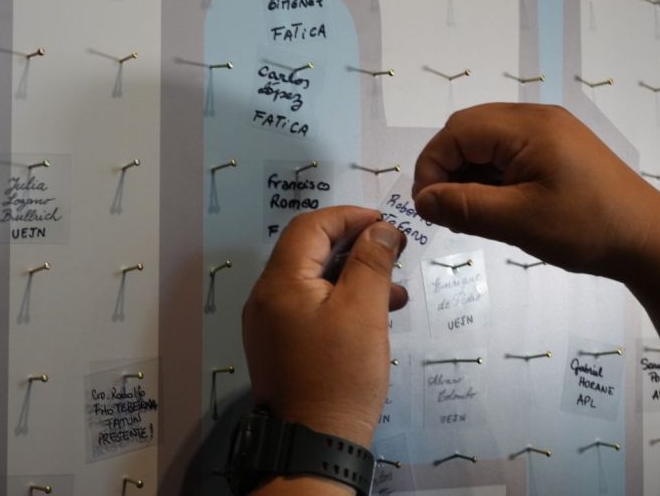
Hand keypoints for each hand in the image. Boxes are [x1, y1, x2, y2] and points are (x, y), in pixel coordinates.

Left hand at [242, 207, 406, 446]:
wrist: (314, 443)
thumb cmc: (339, 376)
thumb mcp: (363, 312)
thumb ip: (371, 263)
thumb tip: (380, 229)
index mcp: (279, 282)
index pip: (310, 227)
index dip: (349, 217)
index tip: (385, 223)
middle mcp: (266, 297)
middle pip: (308, 251)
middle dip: (352, 244)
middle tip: (392, 249)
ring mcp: (271, 323)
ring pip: (312, 280)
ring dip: (352, 274)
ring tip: (393, 286)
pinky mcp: (282, 345)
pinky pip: (310, 307)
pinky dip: (340, 300)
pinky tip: (375, 313)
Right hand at [412, 103, 659, 278]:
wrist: (649, 240)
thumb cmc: (586, 228)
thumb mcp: (518, 221)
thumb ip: (463, 207)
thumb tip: (421, 200)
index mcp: (527, 127)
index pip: (456, 132)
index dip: (432, 166)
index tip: (428, 207)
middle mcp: (535, 118)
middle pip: (467, 131)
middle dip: (447, 168)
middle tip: (445, 211)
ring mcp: (547, 132)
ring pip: (484, 142)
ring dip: (467, 174)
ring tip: (469, 213)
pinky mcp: (555, 149)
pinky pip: (506, 152)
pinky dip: (489, 176)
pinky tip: (493, 205)